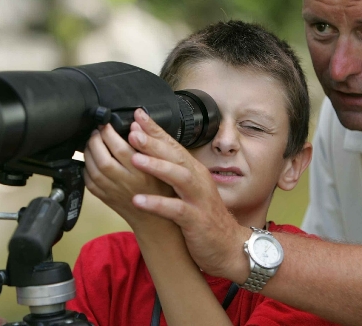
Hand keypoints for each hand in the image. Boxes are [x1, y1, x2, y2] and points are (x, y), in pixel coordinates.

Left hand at [83, 122, 174, 230]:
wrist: (155, 220)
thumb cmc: (162, 188)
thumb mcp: (163, 165)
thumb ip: (150, 146)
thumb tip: (135, 125)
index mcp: (142, 172)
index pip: (120, 149)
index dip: (109, 133)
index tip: (107, 124)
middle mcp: (126, 182)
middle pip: (103, 158)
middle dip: (96, 140)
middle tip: (97, 130)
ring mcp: (113, 192)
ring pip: (93, 169)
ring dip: (89, 152)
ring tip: (92, 141)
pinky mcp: (105, 198)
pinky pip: (89, 182)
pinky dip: (86, 167)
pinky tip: (90, 159)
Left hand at [127, 109, 249, 281]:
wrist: (228, 246)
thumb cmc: (204, 216)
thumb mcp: (190, 189)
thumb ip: (173, 171)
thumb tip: (147, 154)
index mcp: (193, 171)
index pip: (173, 144)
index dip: (156, 130)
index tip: (138, 115)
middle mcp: (197, 180)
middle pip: (176, 155)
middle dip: (154, 142)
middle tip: (133, 131)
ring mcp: (198, 199)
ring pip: (179, 177)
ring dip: (157, 166)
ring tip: (135, 159)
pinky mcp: (196, 220)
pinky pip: (176, 210)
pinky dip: (157, 204)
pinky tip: (138, 200)